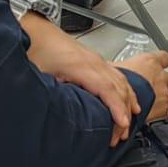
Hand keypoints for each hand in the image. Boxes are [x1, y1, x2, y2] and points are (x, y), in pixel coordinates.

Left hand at [21, 13, 140, 144]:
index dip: (117, 107)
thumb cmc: (38, 50)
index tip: (123, 123)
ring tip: (129, 121)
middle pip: (118, 88)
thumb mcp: (42, 76)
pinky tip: (130, 98)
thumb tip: (58, 115)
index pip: (107, 89)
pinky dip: (126, 89)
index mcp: (82, 66)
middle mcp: (94, 62)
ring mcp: (97, 60)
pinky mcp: (95, 61)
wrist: (37, 32)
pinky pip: (117, 75)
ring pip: (121, 81)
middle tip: (122, 134)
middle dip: (124, 111)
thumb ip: (53, 95)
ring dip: (128, 101)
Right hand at [118, 52, 167, 121]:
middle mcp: (160, 76)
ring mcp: (163, 93)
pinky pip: (164, 112)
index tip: (159, 66)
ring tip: (147, 104)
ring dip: (160, 100)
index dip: (162, 63)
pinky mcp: (163, 109)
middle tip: (151, 89)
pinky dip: (157, 114)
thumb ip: (122, 69)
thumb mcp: (114, 70)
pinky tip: (147, 115)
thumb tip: (114, 69)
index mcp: (149, 62)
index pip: (165, 57)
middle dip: (163, 84)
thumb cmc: (112, 85)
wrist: (116, 104)